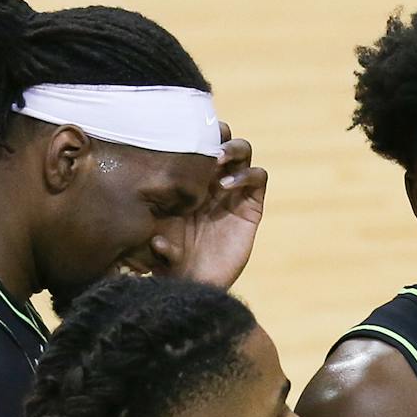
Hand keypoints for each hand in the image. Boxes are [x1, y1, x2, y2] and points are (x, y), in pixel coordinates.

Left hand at [157, 131, 267, 288]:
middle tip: (204, 142)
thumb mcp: (157, 246)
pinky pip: (258, 178)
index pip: (195, 141)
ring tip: (217, 159)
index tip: (178, 132)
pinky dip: (246, 175)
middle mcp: (212, 180)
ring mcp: (234, 191)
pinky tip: (227, 186)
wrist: (198, 286)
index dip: (191, 130)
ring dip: (233, 148)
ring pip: (243, 151)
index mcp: (189, 178)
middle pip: (221, 137)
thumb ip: (157, 240)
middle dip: (215, 132)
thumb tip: (158, 242)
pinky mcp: (252, 207)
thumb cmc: (172, 263)